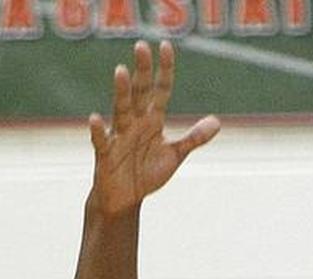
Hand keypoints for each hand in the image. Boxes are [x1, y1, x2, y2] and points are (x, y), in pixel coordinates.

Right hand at [89, 40, 219, 217]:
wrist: (125, 199)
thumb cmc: (146, 173)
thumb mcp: (174, 155)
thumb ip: (193, 138)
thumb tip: (217, 122)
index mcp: (152, 120)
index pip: (160, 90)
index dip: (164, 70)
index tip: (166, 46)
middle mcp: (135, 122)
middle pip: (139, 92)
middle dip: (141, 71)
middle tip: (142, 46)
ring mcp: (119, 136)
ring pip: (121, 110)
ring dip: (121, 92)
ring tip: (121, 71)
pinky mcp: (106, 154)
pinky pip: (102, 140)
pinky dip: (98, 130)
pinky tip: (96, 118)